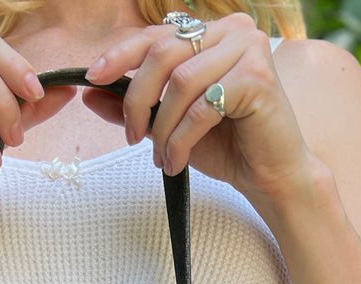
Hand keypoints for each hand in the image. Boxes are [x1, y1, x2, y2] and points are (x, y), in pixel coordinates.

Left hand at [85, 15, 317, 211]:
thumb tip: (90, 95)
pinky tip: (177, 162)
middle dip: (138, 99)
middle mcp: (233, 30)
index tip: (92, 78)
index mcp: (212, 32)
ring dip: (162, 128)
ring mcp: (249, 49)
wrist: (270, 176)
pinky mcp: (258, 77)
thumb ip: (137, 107)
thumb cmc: (227, 147)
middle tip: (131, 136)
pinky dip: (181, 140)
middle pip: (164, 54)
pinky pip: (201, 107)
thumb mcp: (171, 124)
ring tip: (162, 157)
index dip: (120, 55)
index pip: (156, 36)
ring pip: (180, 82)